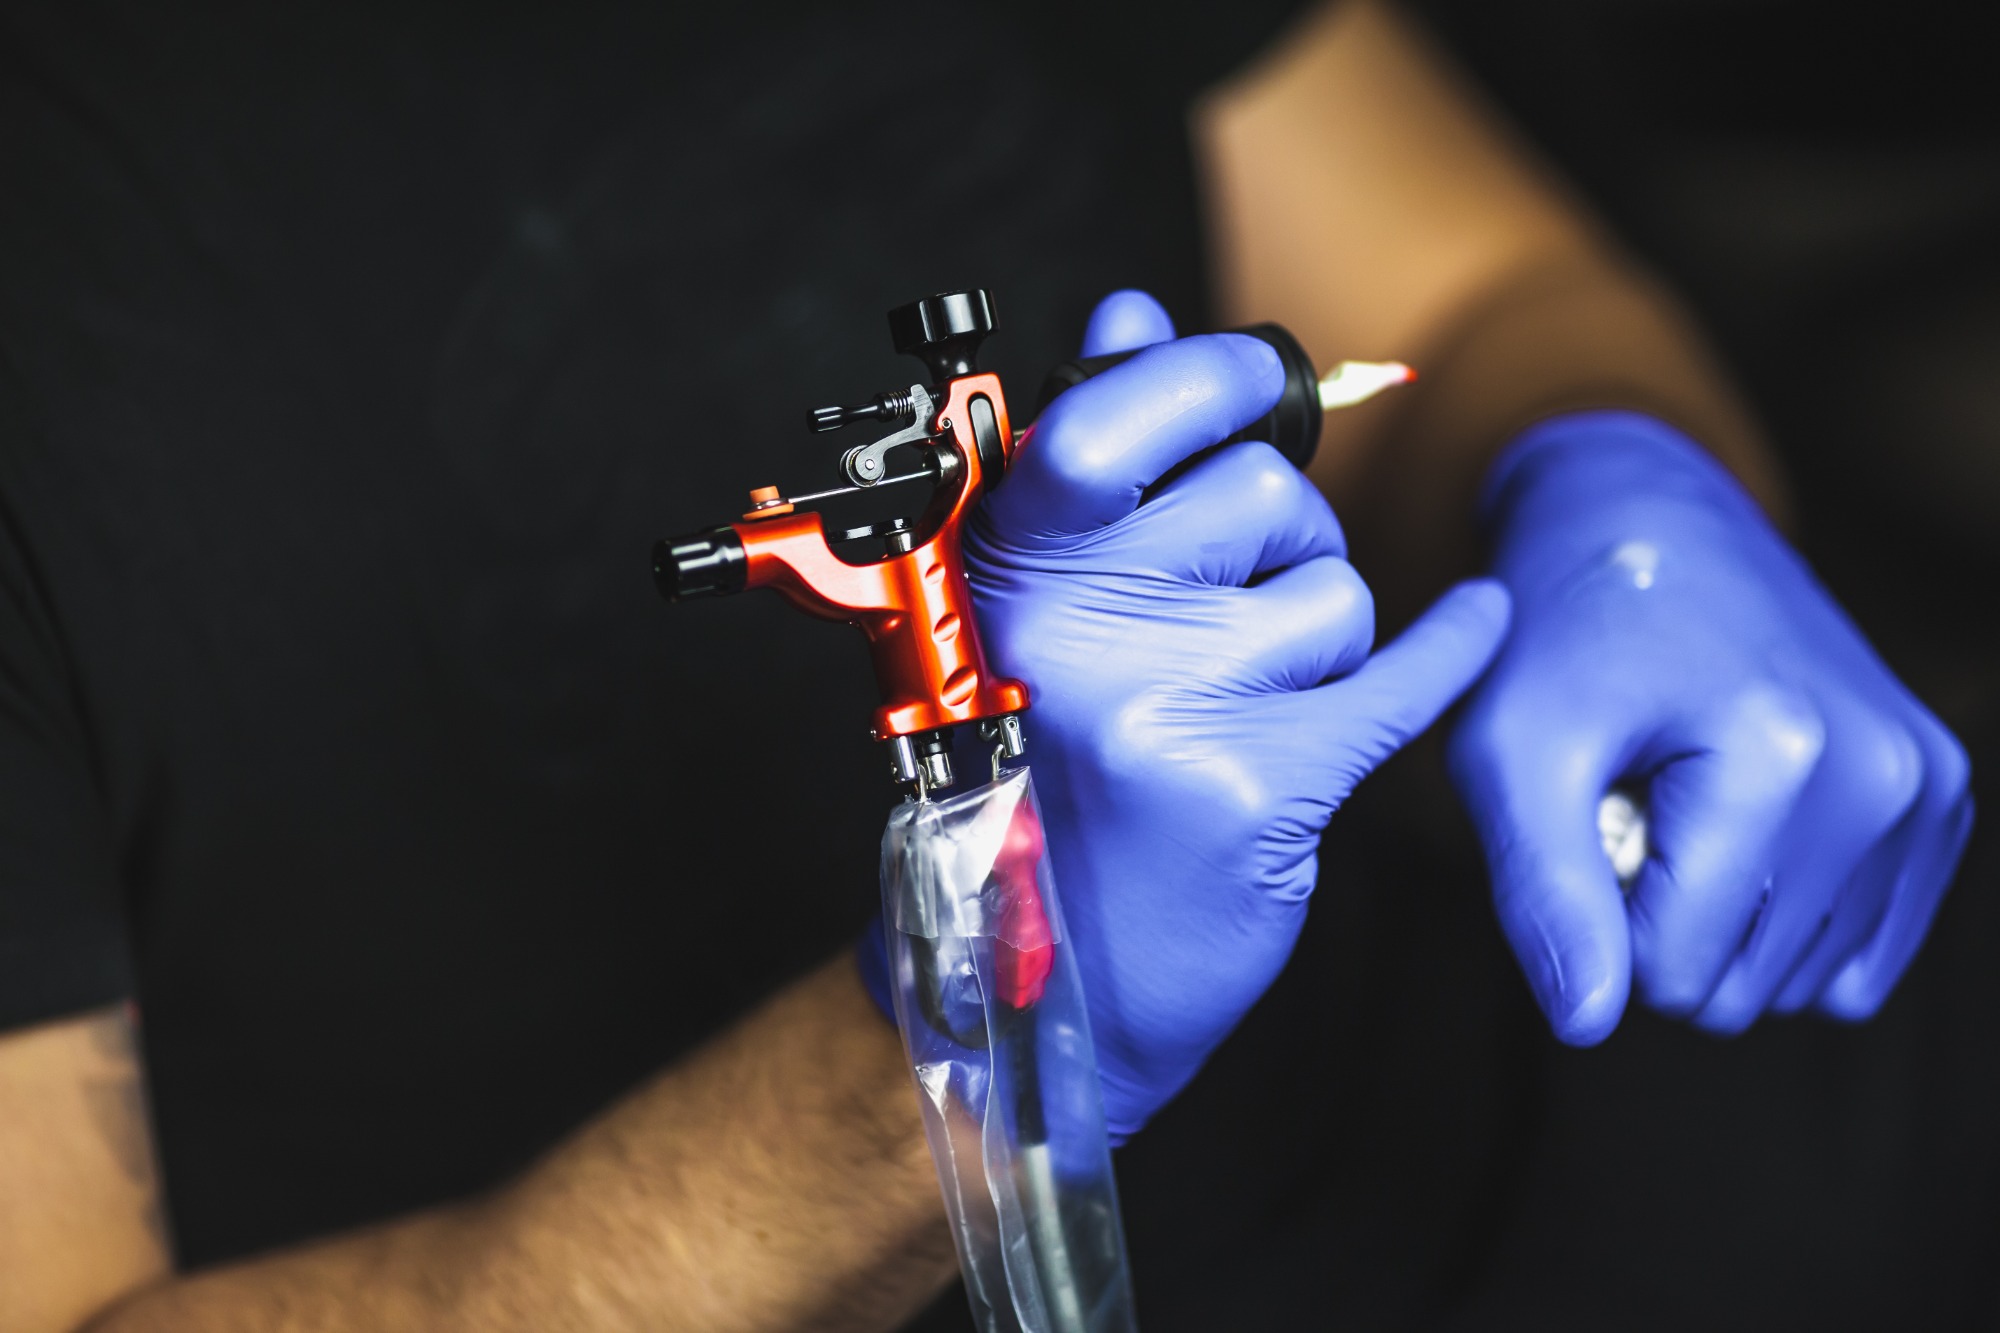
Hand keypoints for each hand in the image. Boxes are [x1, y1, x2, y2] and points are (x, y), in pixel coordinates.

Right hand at [965, 291, 1509, 1138]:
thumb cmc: (1046, 779)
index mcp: (1006, 567)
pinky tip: (1479, 627)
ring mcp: (1166, 700)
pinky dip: (1452, 651)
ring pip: (1335, 592)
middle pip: (1264, 496)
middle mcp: (1074, 623)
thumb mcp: (1035, 612)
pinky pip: (1402, 673)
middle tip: (1237, 615)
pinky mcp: (1260, 780)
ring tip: (1247, 706)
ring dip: (1322, 640)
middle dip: (1283, 541)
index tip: (1255, 379)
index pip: (1110, 417)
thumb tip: (1128, 311)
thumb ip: (1085, 460)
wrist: (1054, 980)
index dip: (1204, 376)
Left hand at [1450, 411, 1973, 1042]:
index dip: (1599, 917)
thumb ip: (1543, 890)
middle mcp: (1885, 776)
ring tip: (1681, 801)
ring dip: (1718, 917)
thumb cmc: (1560, 637)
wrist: (1647, 524)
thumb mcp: (1510, 751)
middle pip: (1742, 989)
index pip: (1673, 975)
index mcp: (1783, 758)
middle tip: (1629, 806)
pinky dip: (1783, 916)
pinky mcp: (1942, 796)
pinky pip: (1859, 955)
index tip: (1585, 814)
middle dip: (1660, 923)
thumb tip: (1588, 1024)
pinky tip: (1740, 825)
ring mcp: (1929, 786)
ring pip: (1799, 982)